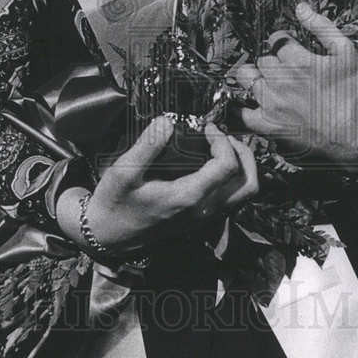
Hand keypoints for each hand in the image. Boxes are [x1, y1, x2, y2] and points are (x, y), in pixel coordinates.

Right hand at [57, 116, 256, 252]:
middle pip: (249, 183)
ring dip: (243, 165)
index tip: (205, 126)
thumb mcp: (123, 172)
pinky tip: (213, 161)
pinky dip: (235, 176)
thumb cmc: (115, 203)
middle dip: (243, 152)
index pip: (228, 166)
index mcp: (188, 197)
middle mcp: (204, 210)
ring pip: (246, 193)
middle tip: (221, 136)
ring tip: (222, 146)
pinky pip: (234, 198)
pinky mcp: (202, 218)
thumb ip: (148, 146)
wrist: (108, 236)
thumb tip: (168, 121)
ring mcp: (206, 217)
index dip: (222, 140)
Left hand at [233, 2, 357, 168]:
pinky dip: (242, 106)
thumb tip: (301, 7)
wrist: (357, 133)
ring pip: (247, 79)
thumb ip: (322, 27)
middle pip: (262, 59)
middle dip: (271, 60)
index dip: (282, 42)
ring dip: (256, 78)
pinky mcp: (269, 125)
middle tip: (284, 69)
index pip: (276, 40)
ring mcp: (272, 103)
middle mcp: (281, 80)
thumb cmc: (354, 92)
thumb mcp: (347, 52)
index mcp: (299, 60)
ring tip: (268, 83)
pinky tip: (249, 102)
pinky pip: (242, 112)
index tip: (289, 49)